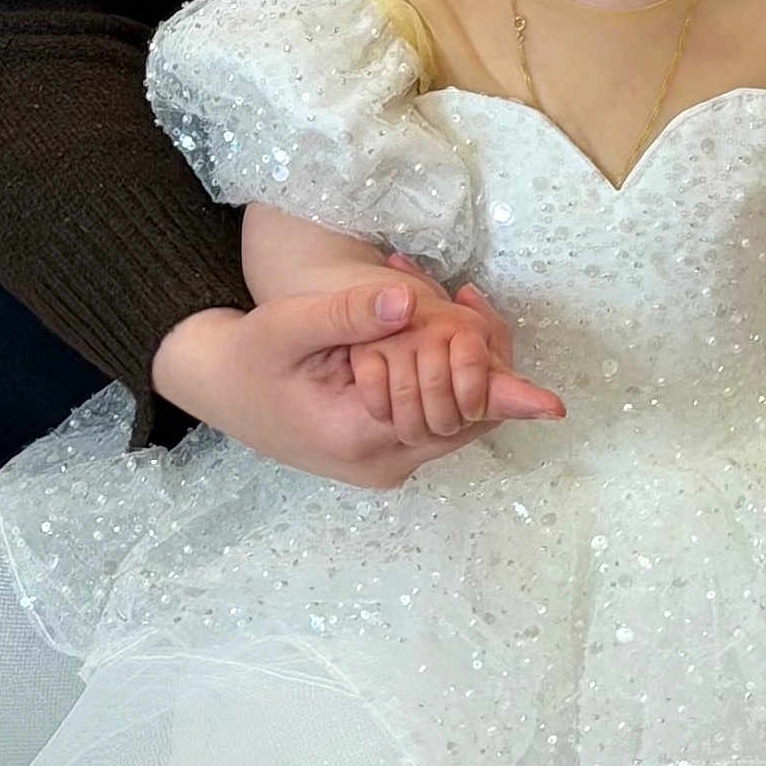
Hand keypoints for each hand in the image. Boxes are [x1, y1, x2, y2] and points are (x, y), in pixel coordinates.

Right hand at [152, 282, 563, 488]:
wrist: (212, 384)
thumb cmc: (246, 356)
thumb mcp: (287, 327)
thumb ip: (348, 314)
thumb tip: (410, 299)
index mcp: (360, 439)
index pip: (455, 419)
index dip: (501, 399)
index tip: (553, 402)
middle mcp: (380, 466)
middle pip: (466, 424)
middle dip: (482, 366)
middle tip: (470, 298)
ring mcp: (384, 467)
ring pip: (457, 424)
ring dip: (466, 372)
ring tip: (453, 304)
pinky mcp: (384, 456)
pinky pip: (437, 423)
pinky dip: (446, 384)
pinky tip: (432, 334)